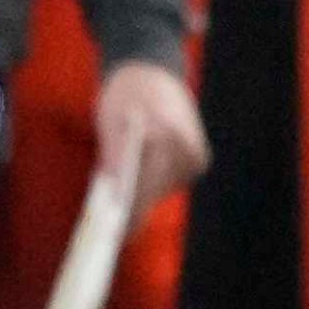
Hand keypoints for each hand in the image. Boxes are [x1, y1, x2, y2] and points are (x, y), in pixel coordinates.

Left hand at [96, 60, 208, 220]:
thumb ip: (113, 155)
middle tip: (111, 226)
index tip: (116, 238)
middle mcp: (187, 148)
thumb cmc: (126, 93)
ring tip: (120, 195)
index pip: (146, 187)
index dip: (129, 214)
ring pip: (162, 191)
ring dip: (140, 195)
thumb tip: (113, 193)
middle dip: (131, 207)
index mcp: (166, 137)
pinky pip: (168, 183)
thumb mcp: (111, 120)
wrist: (153, 71)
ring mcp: (195, 156)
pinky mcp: (198, 161)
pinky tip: (136, 179)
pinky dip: (151, 185)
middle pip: (155, 193)